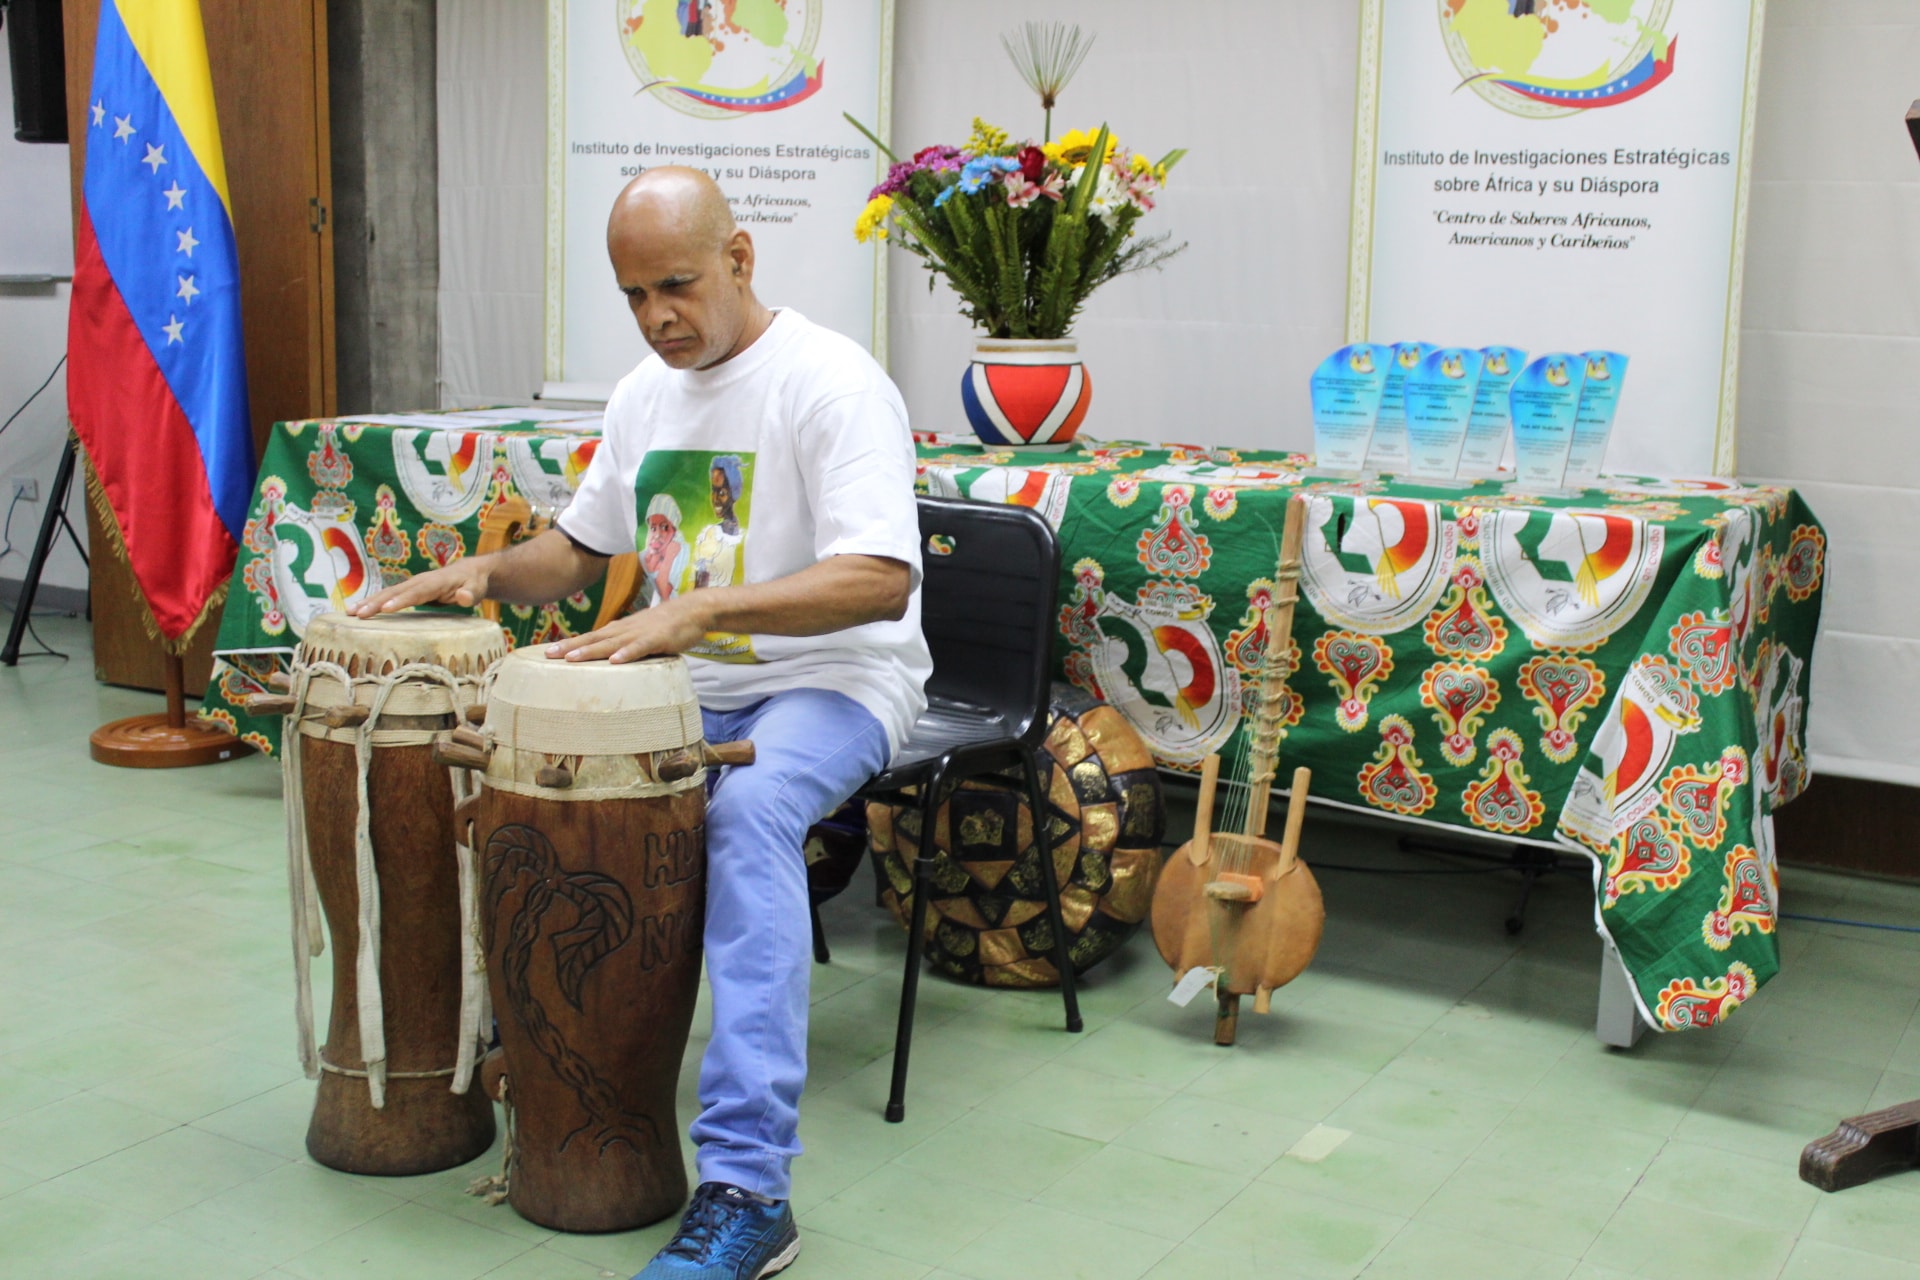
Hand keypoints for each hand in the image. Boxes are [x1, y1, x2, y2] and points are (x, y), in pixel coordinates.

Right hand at [352, 558, 490, 616]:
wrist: (468, 572)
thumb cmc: (473, 584)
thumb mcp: (477, 589)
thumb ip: (470, 594)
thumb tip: (464, 597)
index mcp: (436, 582)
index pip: (417, 592)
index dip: (401, 600)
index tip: (385, 608)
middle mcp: (419, 581)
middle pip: (395, 592)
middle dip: (376, 603)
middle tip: (358, 614)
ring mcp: (411, 584)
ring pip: (387, 593)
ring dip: (368, 602)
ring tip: (349, 613)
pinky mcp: (407, 590)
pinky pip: (387, 596)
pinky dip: (371, 602)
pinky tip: (356, 611)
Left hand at [545, 595, 710, 663]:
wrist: (693, 610)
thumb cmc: (666, 625)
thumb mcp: (639, 634)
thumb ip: (624, 645)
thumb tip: (608, 659)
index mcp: (619, 630)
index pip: (589, 638)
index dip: (569, 644)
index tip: (547, 652)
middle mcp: (624, 630)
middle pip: (593, 640)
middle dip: (570, 647)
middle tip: (548, 655)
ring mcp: (640, 634)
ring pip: (611, 644)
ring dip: (591, 651)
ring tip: (571, 659)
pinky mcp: (657, 639)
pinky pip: (640, 648)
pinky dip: (627, 654)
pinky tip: (615, 661)